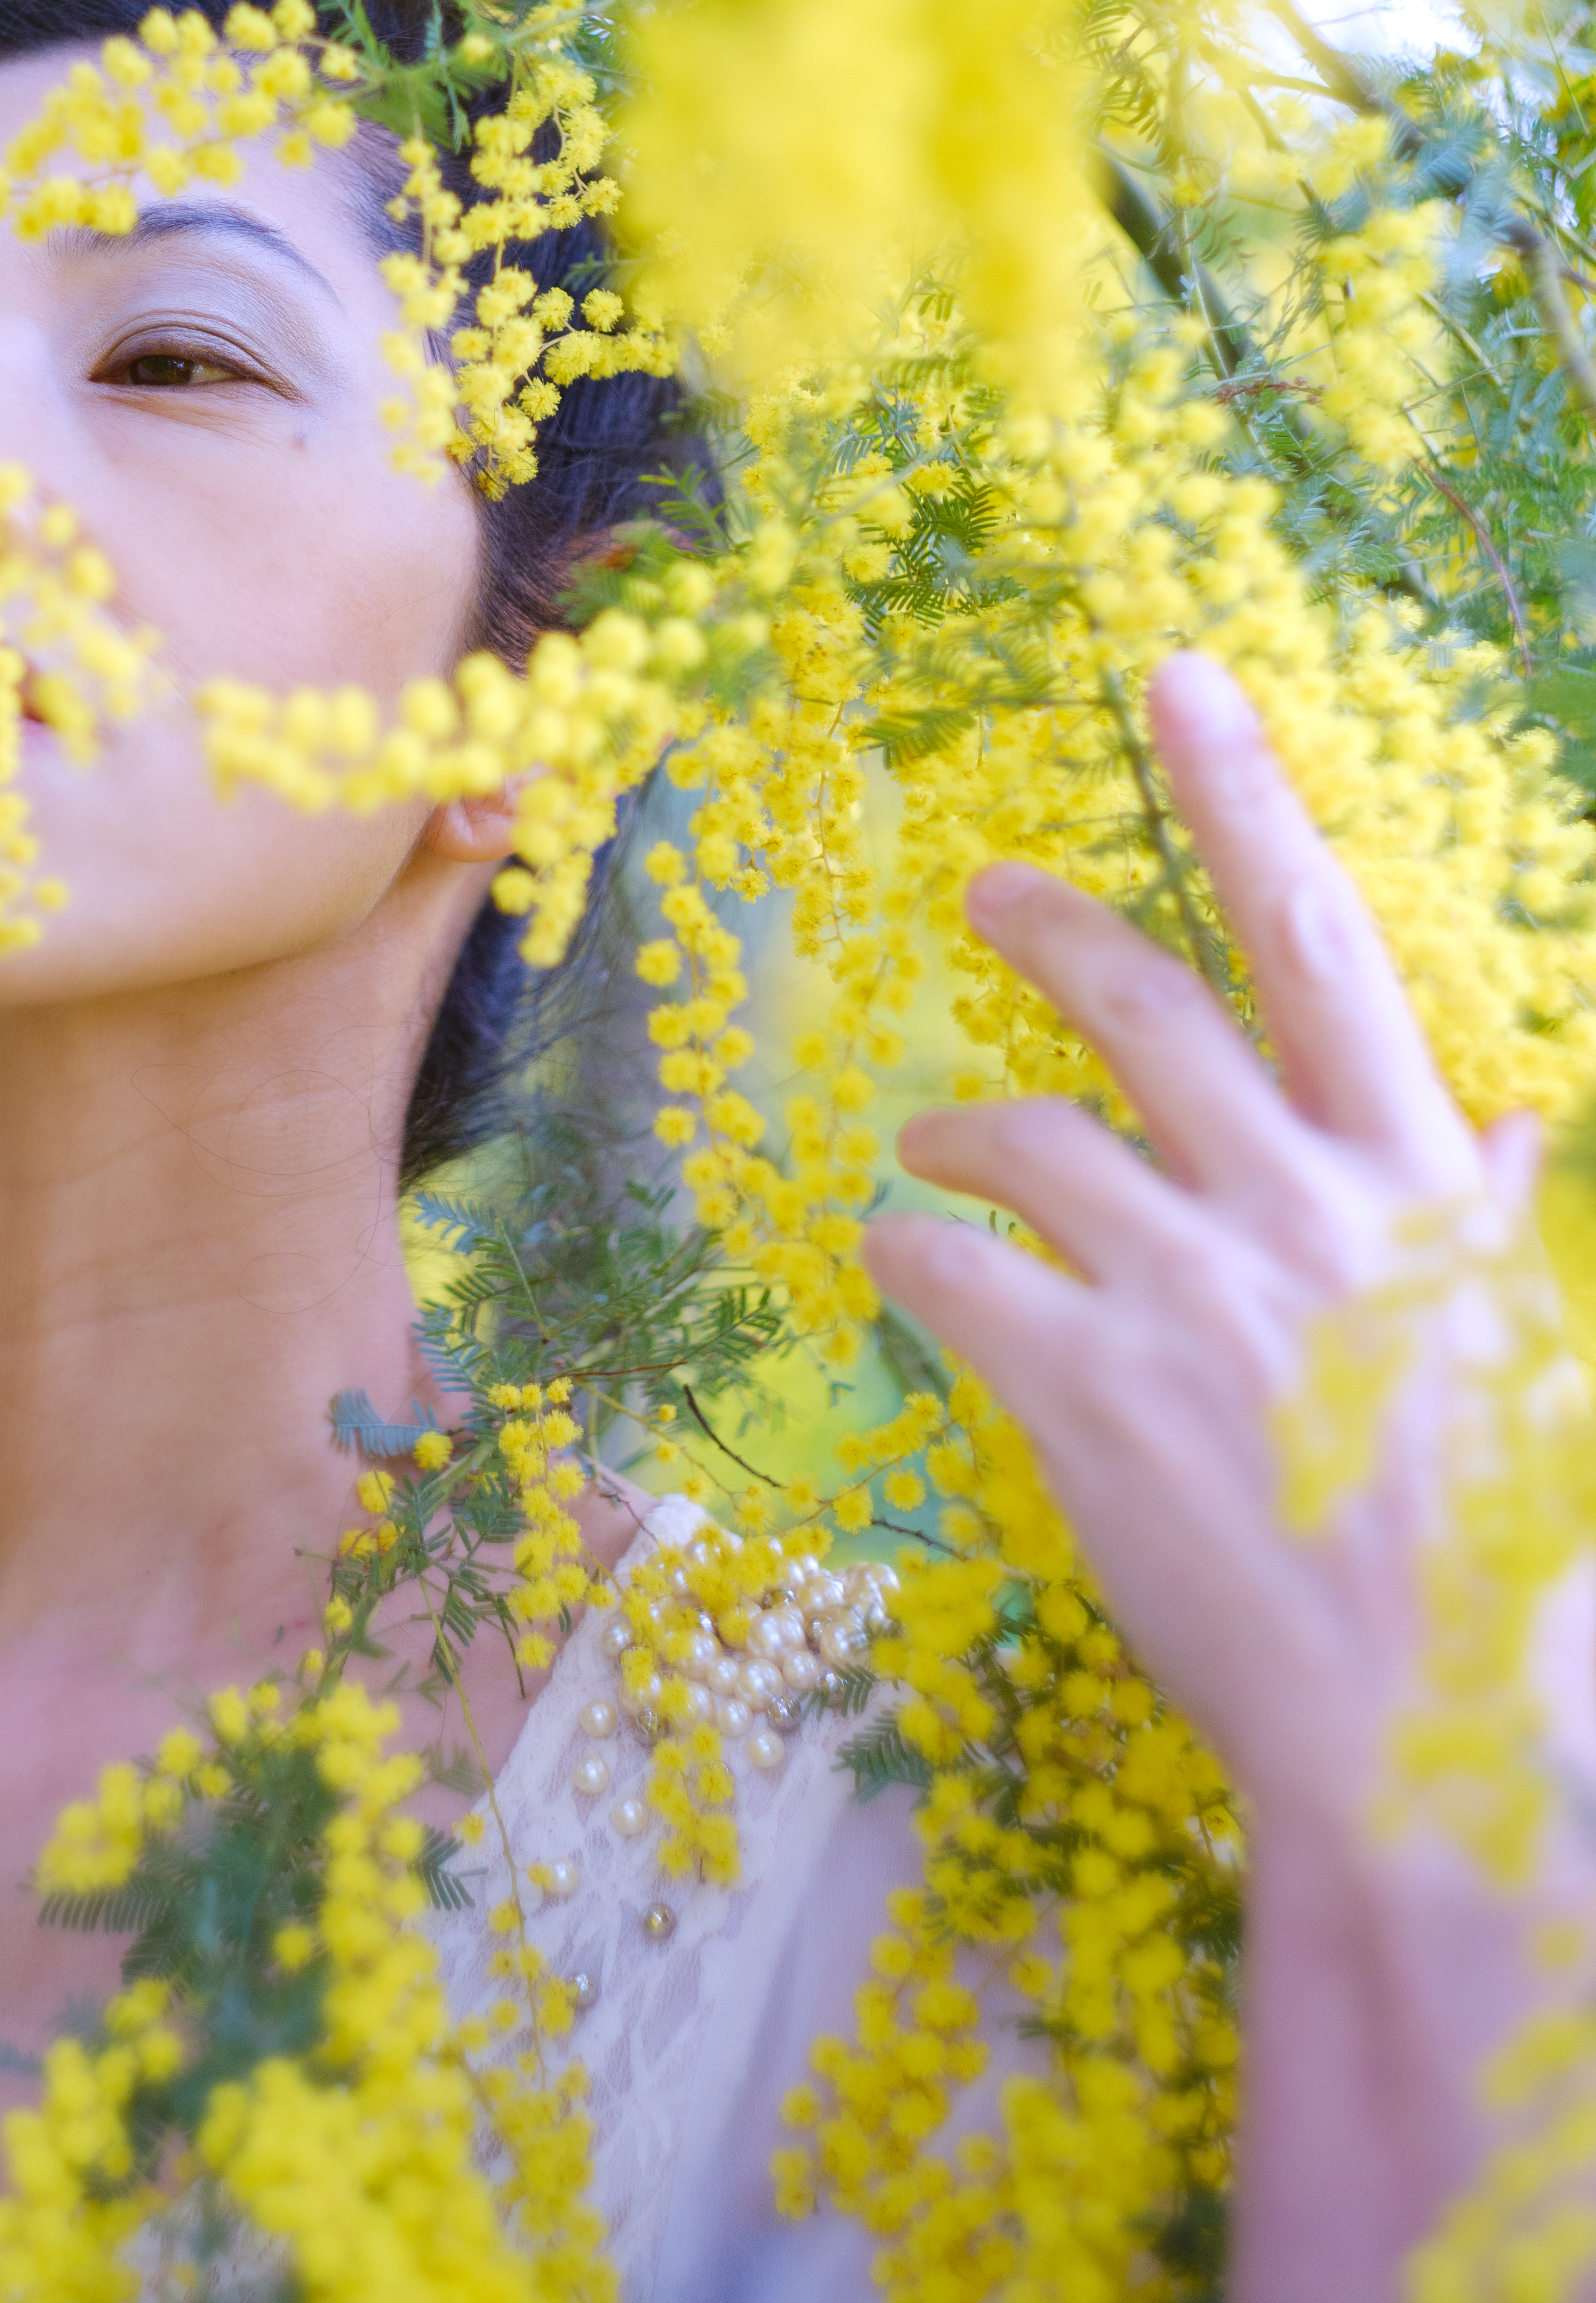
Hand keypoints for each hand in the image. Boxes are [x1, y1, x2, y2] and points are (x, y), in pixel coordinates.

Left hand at [868, 650, 1584, 1837]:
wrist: (1436, 1743)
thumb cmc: (1502, 1563)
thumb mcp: (1534, 1362)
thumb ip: (1491, 1234)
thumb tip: (1495, 1141)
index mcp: (1412, 1187)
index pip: (1322, 942)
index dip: (1244, 796)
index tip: (1174, 682)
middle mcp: (1299, 1211)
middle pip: (1147, 1008)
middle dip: (1053, 926)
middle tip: (982, 890)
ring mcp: (1187, 1298)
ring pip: (1027, 1140)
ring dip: (957, 1125)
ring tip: (922, 1140)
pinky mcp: (1086, 1396)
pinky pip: (954, 1276)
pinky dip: (909, 1250)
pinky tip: (893, 1255)